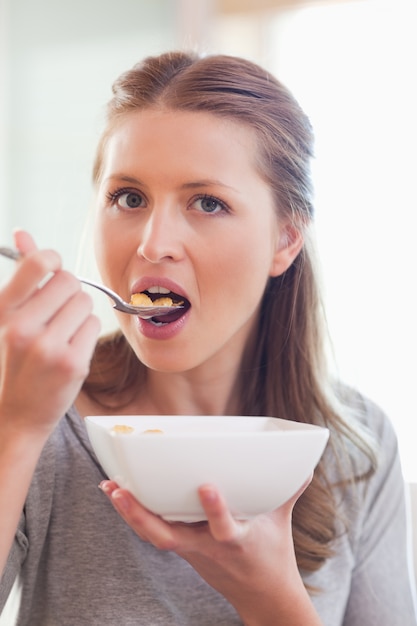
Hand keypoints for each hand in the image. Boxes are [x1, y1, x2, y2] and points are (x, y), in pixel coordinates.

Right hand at [0, 230, 100, 439]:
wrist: (13, 417)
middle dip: (69, 292)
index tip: (52, 273)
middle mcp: (22, 327)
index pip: (40, 262)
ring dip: (78, 315)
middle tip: (58, 312)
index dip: (53, 262)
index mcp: (1, 311)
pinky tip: (70, 350)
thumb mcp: (4, 317)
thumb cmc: (10, 362)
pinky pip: (93, 326)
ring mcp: (48, 347)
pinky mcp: (72, 364)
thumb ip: (18, 276)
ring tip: (61, 334)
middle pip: (70, 281)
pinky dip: (86, 335)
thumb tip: (23, 234)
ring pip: (85, 303)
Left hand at [100, 476, 319, 624]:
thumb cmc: (272, 555)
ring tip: (110, 487)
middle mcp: (208, 549)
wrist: (263, 598)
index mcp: (236, 542)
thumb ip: (288, 489)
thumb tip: (304, 462)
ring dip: (130, 513)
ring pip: (154, 537)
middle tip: (119, 489)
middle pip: (167, 538)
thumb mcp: (281, 521)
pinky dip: (136, 516)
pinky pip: (154, 534)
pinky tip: (120, 495)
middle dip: (141, 515)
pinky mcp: (184, 550)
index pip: (223, 529)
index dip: (215, 511)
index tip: (207, 486)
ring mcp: (191, 552)